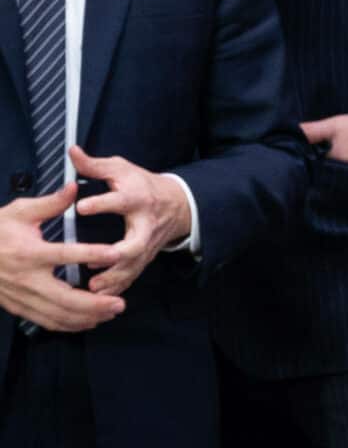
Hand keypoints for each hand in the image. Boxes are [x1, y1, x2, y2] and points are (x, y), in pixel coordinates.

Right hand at [0, 186, 123, 330]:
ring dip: (86, 317)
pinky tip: (87, 322)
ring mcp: (22, 296)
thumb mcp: (19, 212)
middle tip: (120, 303)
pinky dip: (68, 325)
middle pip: (65, 297)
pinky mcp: (18, 306)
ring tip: (111, 313)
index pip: (65, 255)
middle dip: (96, 303)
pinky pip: (45, 320)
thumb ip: (50, 203)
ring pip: (57, 314)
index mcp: (29, 252)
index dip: (92, 254)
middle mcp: (27, 278)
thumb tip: (74, 187)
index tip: (117, 254)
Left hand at [71, 148, 193, 296]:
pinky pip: (133, 275)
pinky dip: (118, 286)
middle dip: (118, 254)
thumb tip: (71, 152)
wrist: (177, 203)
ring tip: (93, 287)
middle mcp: (144, 224)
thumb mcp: (121, 169)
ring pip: (134, 265)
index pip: (121, 200)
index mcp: (137, 198)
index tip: (81, 207)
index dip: (102, 203)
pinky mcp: (145, 257)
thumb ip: (94, 165)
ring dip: (115, 277)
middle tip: (96, 260)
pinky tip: (100, 296)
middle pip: (136, 242)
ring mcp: (146, 243)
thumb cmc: (142, 184)